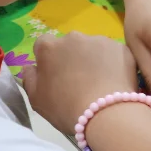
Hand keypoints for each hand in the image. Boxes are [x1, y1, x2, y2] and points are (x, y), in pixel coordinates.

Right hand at [23, 33, 138, 135]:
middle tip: (79, 80)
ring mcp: (99, 40)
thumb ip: (30, 78)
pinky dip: (112, 64)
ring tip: (99, 82)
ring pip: (92, 47)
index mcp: (49, 47)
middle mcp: (73, 37)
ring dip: (93, 59)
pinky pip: (112, 54)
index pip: (44, 45)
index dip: (49, 59)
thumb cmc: (65, 108)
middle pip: (70, 44)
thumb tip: (31, 67)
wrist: (106, 113)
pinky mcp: (121, 47)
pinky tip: (113, 81)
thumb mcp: (37, 99)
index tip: (56, 75)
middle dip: (72, 57)